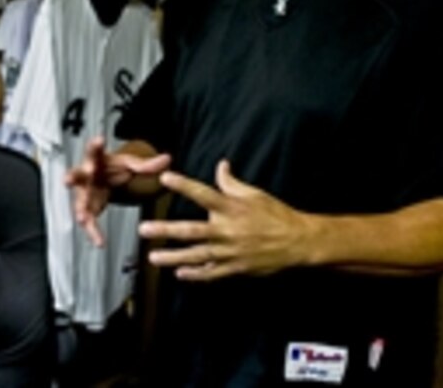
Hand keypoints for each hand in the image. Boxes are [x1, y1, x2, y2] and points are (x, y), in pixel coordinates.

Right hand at [65, 137, 169, 246]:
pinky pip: (89, 222)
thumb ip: (147, 165)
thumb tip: (168, 159)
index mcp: (97, 160)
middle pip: (77, 175)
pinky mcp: (87, 208)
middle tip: (68, 179)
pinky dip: (93, 232)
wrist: (103, 178)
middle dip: (72, 177)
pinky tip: (100, 242)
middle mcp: (86, 176)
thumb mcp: (130, 164)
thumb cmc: (113, 168)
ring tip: (82, 218)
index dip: (95, 146)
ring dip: (80, 210)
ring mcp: (84, 193)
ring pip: (79, 202)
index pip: (95, 151)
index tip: (98, 140)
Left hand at [139, 160, 314, 280]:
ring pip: (196, 256)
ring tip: (153, 257)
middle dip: (166, 231)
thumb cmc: (276, 215)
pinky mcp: (235, 269)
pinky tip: (180, 274)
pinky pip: (212, 274)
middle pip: (191, 231)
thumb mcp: (255, 194)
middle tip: (144, 229)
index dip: (184, 185)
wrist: (298, 242)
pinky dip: (196, 275)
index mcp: (232, 209)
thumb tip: (221, 166)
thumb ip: (232, 183)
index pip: (203, 194)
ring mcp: (230, 252)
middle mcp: (227, 231)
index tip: (166, 178)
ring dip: (173, 257)